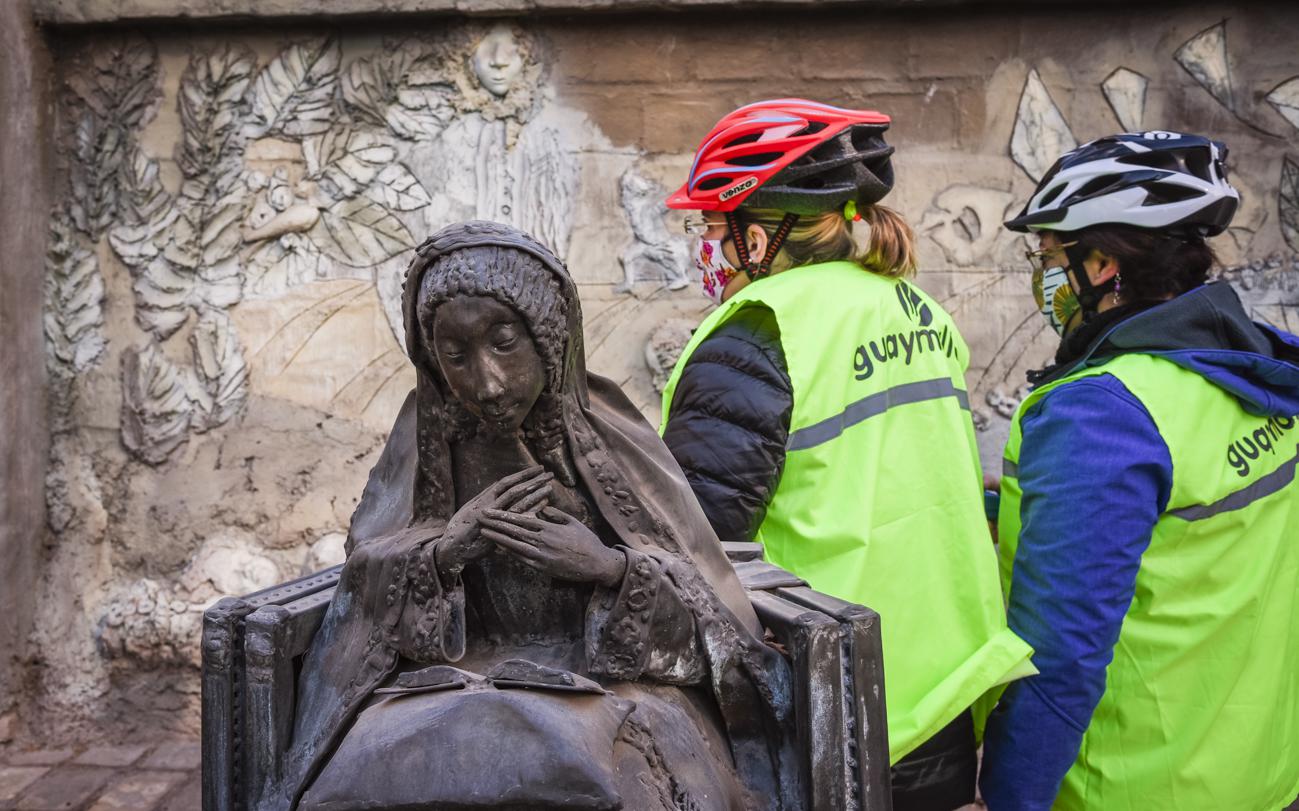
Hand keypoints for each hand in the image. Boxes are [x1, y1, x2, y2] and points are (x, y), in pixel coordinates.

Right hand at [435, 465, 553, 578]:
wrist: (452, 548)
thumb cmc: (461, 530)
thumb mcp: (472, 512)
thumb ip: (486, 501)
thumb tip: (497, 489)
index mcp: (484, 498)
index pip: (507, 483)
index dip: (522, 475)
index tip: (537, 469)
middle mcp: (489, 504)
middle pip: (515, 488)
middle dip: (533, 480)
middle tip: (549, 473)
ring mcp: (493, 516)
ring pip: (517, 501)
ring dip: (534, 493)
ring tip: (549, 486)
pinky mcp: (496, 529)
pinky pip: (517, 518)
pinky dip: (531, 510)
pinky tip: (543, 505)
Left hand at [479, 507, 626, 586]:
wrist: (596, 563)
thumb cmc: (586, 541)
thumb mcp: (573, 522)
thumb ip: (555, 514)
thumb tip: (541, 508)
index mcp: (550, 528)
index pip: (522, 519)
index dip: (504, 514)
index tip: (491, 510)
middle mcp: (543, 541)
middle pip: (514, 531)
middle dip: (495, 524)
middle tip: (480, 518)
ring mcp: (542, 555)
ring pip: (515, 545)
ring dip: (498, 538)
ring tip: (484, 532)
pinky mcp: (543, 567)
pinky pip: (522, 559)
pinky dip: (509, 553)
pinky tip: (499, 548)